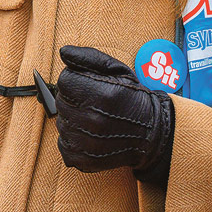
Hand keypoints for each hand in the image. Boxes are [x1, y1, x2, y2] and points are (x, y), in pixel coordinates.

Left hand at [55, 46, 173, 181]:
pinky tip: (89, 134)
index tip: (88, 85)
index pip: (65, 79)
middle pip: (61, 101)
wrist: (150, 134)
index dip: (75, 79)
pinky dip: (73, 139)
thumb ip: (89, 57)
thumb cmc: (133, 98)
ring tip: (93, 118)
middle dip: (74, 98)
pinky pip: (63, 144)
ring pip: (61, 123)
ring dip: (73, 118)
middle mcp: (93, 119)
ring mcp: (87, 142)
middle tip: (93, 102)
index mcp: (102, 94)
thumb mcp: (118, 70)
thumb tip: (64, 52)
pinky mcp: (83, 159)